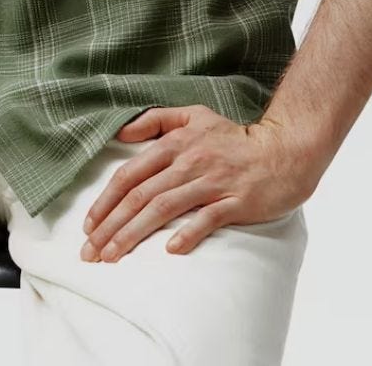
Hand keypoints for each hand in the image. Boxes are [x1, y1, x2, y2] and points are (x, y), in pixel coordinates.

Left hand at [79, 105, 312, 261]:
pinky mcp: (235, 202)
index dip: (106, 200)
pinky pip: (207, 219)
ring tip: (113, 255)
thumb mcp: (194, 116)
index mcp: (176, 143)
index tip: (88, 225)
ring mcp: (212, 183)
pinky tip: (170, 250)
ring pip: (164, 208)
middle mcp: (190, 162)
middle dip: (111, 225)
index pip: (131, 174)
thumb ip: (157, 120)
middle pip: (141, 195)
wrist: (283, 151)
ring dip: (134, 234)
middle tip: (90, 251)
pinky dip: (187, 233)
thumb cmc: (234, 136)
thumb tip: (122, 134)